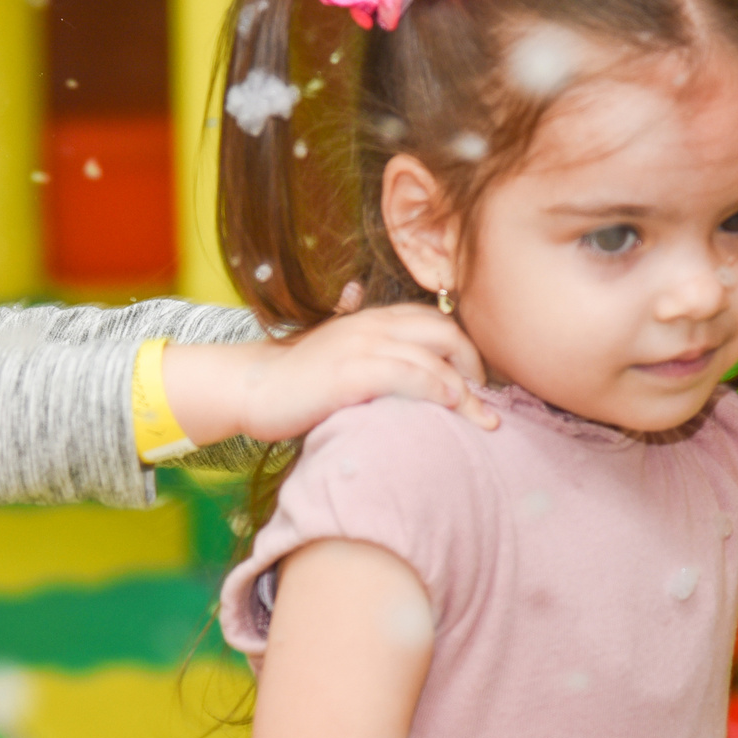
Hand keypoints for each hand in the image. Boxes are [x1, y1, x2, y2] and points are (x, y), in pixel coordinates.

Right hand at [160, 303, 496, 446]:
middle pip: (448, 335)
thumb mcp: (342, 352)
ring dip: (466, 389)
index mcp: (374, 318)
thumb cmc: (299, 379)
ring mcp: (362, 346)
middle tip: (485, 403)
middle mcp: (373, 325)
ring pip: (435, 356)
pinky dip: (436, 388)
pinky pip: (408, 374)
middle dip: (476, 368)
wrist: (253, 386)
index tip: (480, 385)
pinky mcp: (351, 373)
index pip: (438, 322)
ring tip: (482, 418)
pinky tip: (450, 406)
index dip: (467, 351)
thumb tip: (396, 350)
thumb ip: (375, 349)